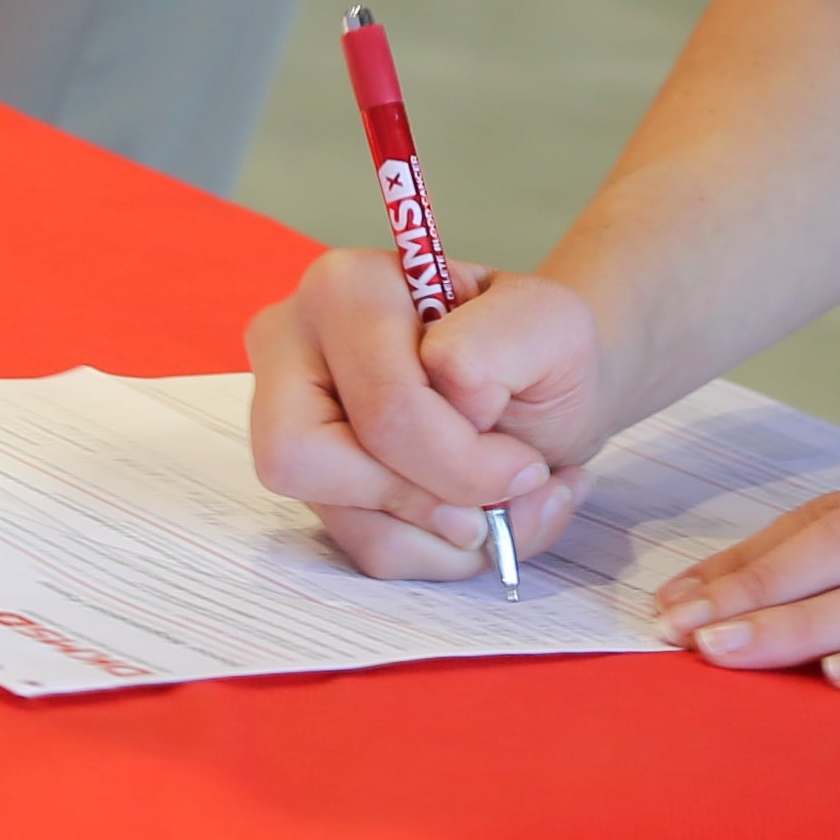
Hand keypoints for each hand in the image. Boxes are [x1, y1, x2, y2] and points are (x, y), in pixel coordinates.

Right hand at [245, 246, 617, 581]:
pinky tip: (479, 517)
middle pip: (311, 461)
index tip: (527, 465)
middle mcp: (294, 346)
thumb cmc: (535, 348)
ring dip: (441, 538)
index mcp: (347, 288)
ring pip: (342, 518)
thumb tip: (454, 393)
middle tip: (496, 501)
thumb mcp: (550, 323)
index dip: (464, 461)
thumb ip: (500, 347)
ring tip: (507, 510)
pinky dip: (434, 550)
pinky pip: (361, 545)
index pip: (382, 405)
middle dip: (426, 502)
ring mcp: (289, 418)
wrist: (538, 380)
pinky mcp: (313, 480)